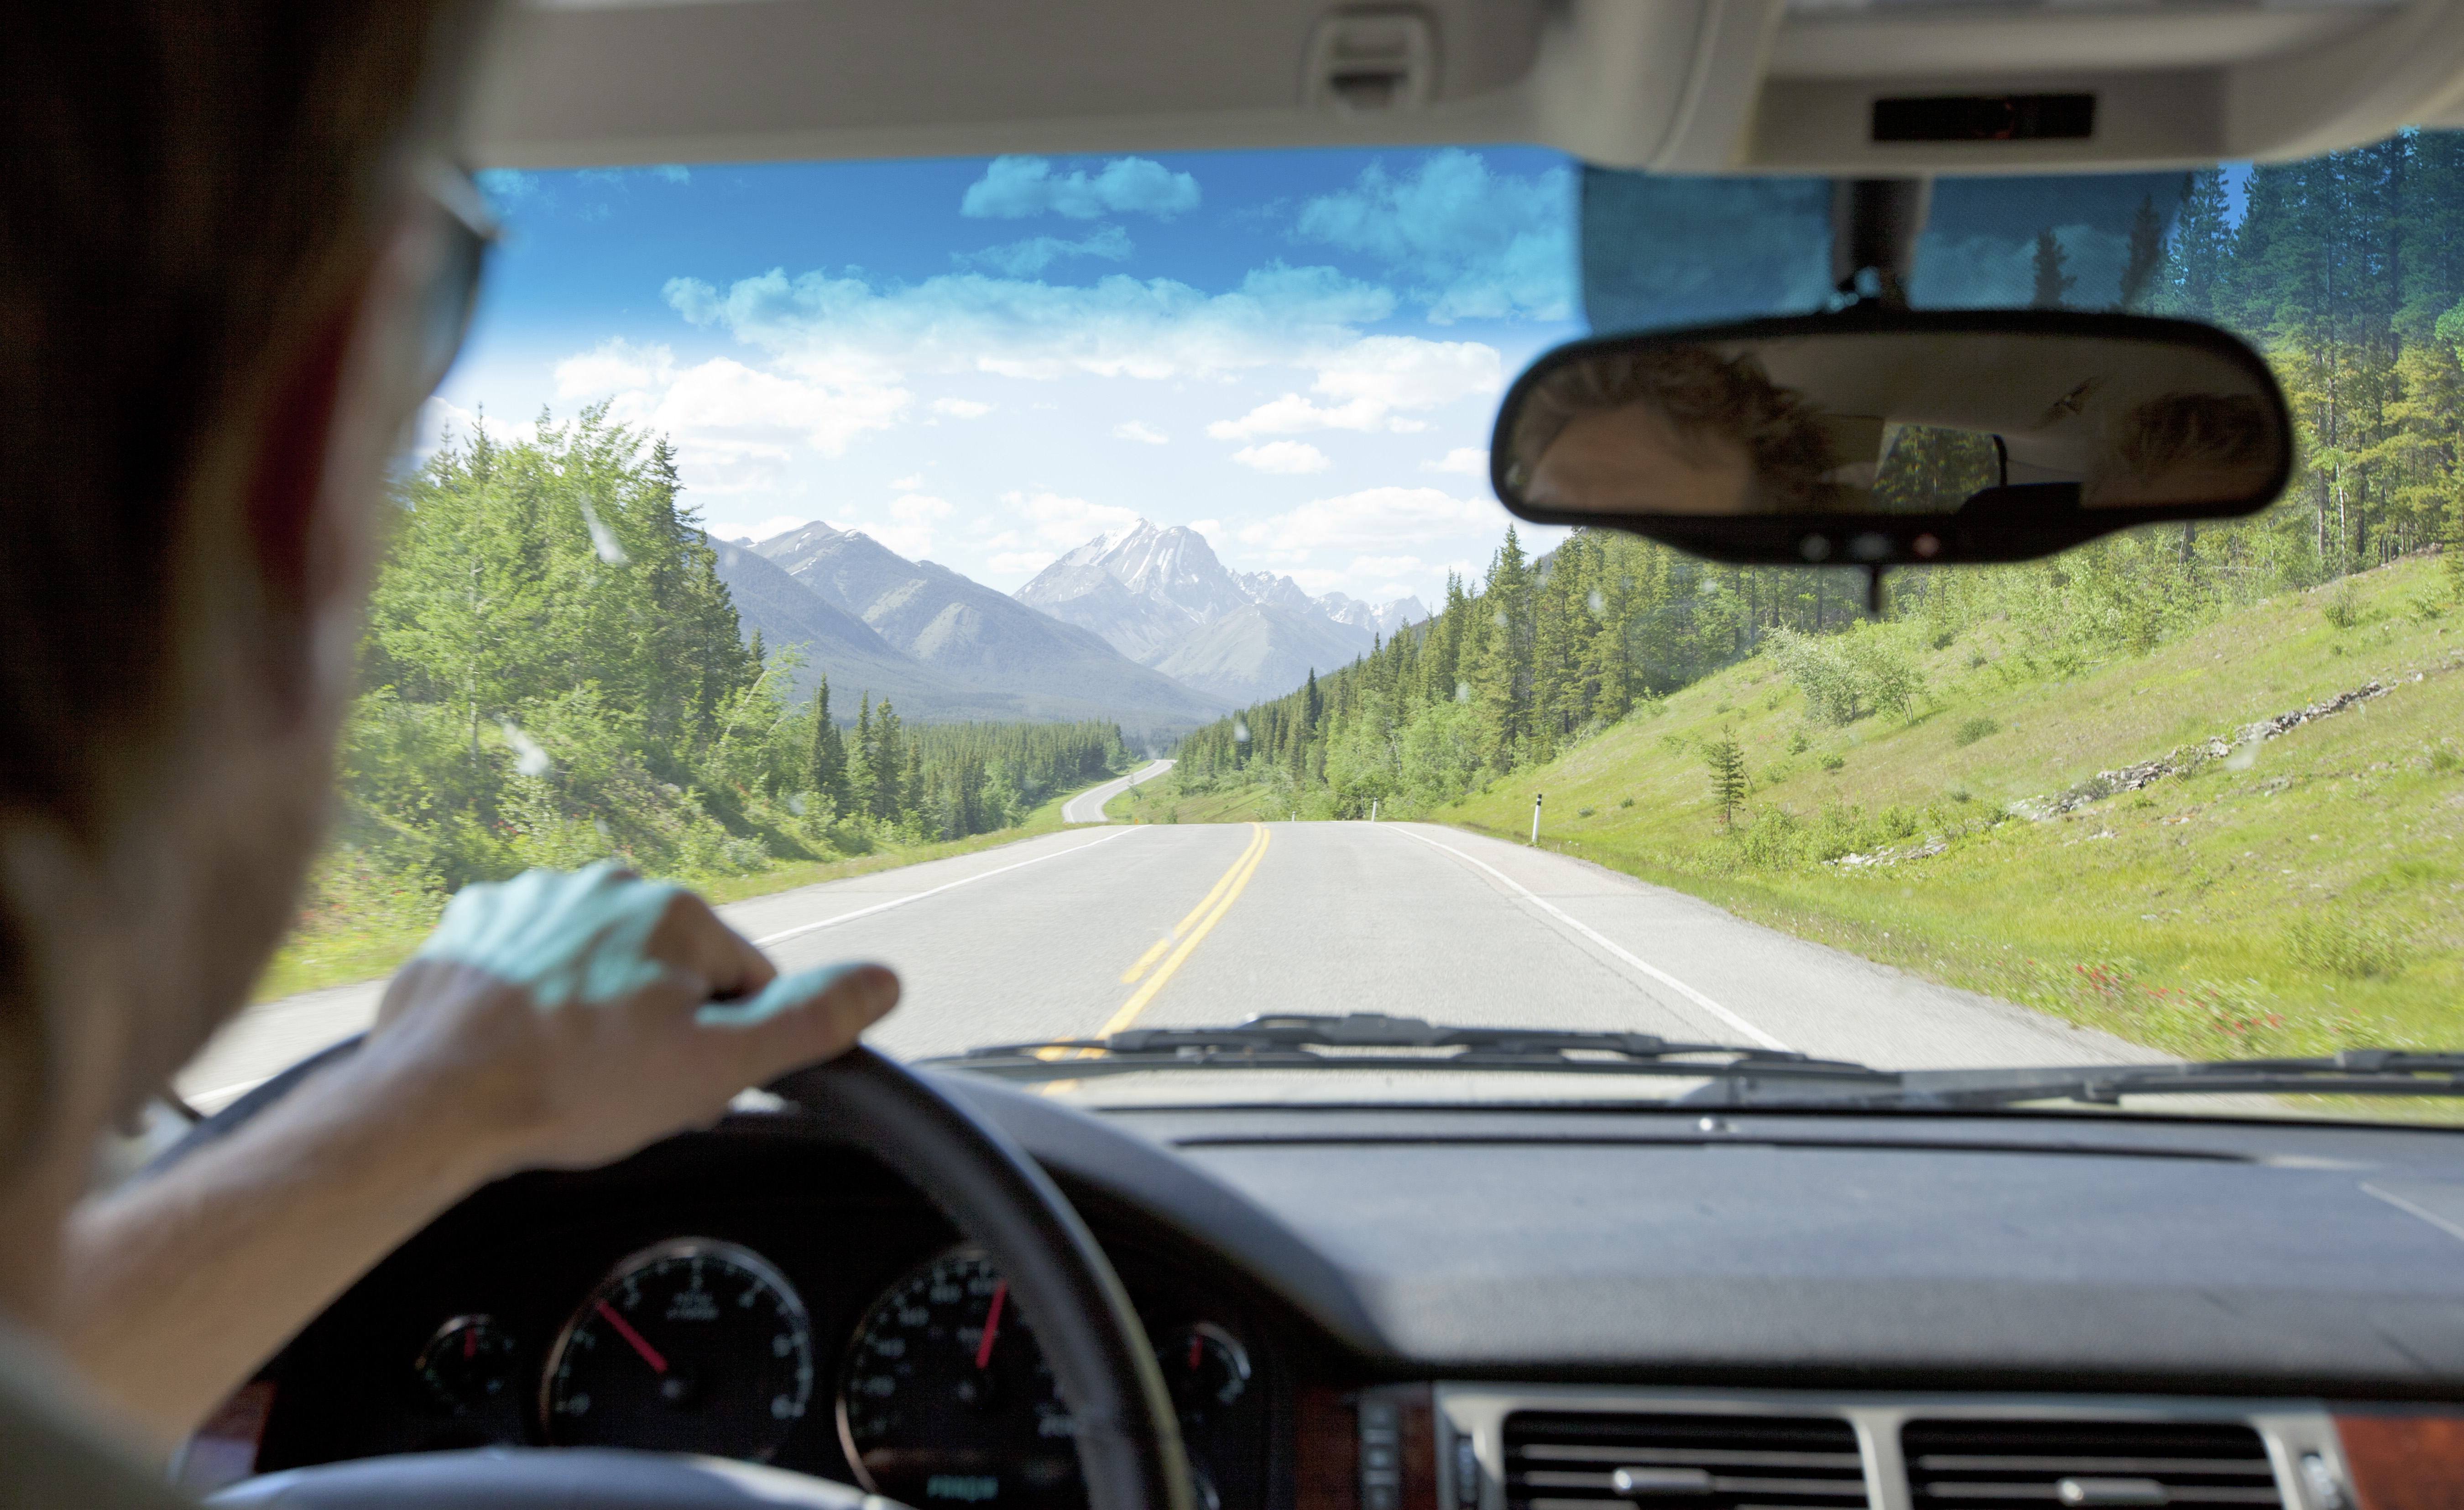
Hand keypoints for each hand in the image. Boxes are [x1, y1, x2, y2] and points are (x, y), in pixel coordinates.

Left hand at [363, 869, 898, 1178]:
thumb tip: (885, 980)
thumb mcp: (718, 1066)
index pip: (740, 979)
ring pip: (595, 962)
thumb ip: (809, 1019)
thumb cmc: (575, 1086)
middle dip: (658, 1021)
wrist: (435, 1098)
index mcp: (674, 910)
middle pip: (666, 967)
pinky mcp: (472, 926)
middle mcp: (604, 883)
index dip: (725, 1039)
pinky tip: (520, 1045)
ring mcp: (530, 899)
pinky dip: (530, 999)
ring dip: (593, 1007)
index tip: (685, 1078)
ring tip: (566, 1069)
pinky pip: (528, 962)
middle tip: (625, 1084)